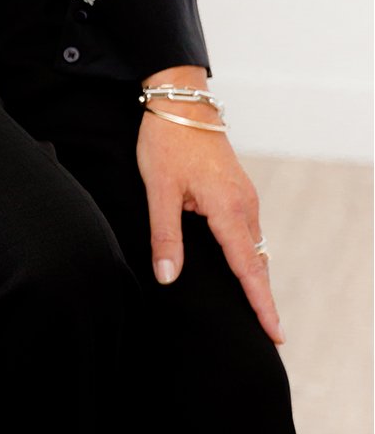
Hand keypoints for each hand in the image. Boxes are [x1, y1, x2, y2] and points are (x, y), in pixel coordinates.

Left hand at [136, 72, 283, 347]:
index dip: (259, 301)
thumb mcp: (159, 189)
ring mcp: (245, 195)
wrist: (180, 100)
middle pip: (257, 261)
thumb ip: (165, 236)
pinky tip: (241, 267)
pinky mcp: (238, 188)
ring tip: (255, 308)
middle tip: (267, 332)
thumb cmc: (167, 141)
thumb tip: (168, 278)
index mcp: (227, 207)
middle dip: (261, 296)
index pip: (247, 266)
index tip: (274, 331)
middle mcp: (244, 204)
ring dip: (255, 275)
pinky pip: (249, 230)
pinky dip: (249, 254)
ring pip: (254, 246)